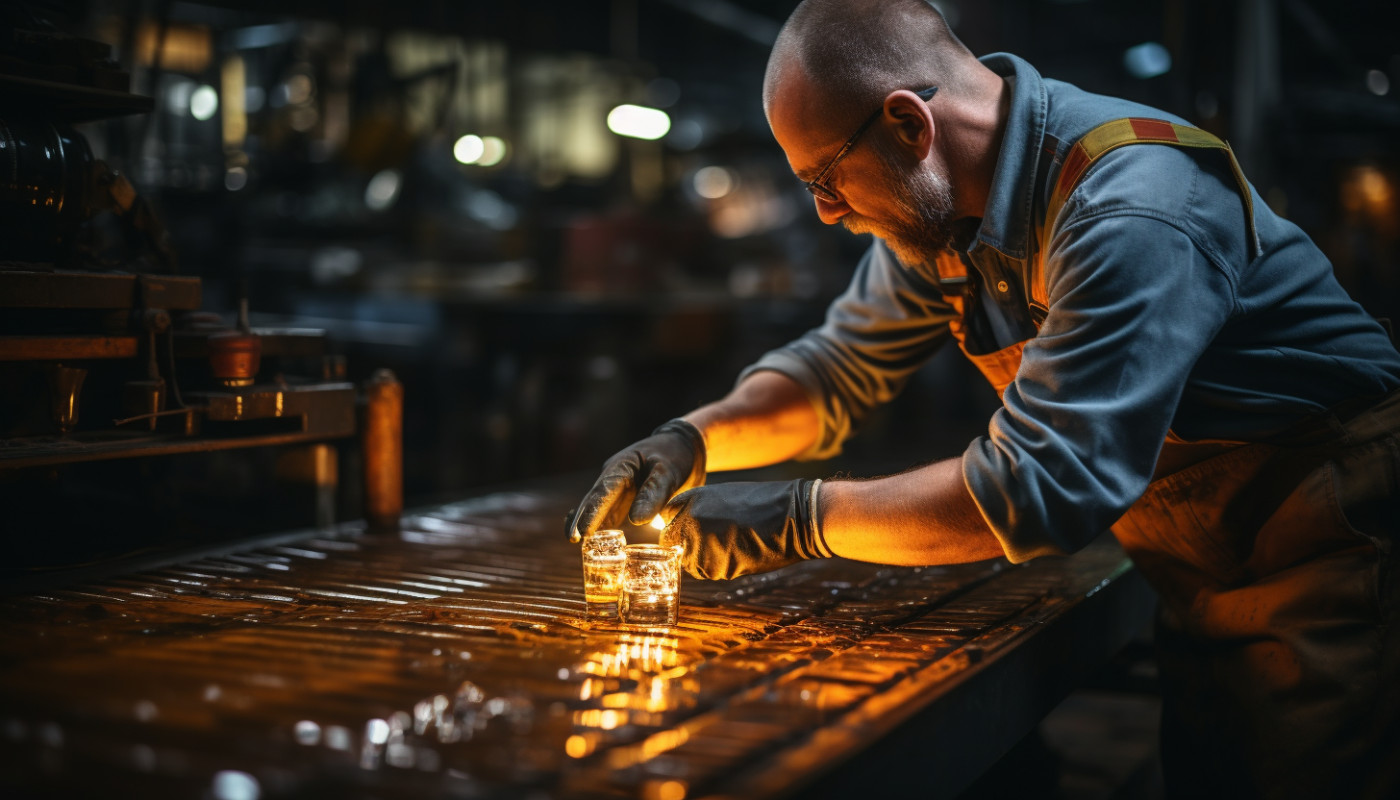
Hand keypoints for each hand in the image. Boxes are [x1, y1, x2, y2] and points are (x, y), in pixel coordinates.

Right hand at [567, 419, 705, 541]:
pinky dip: (600, 525)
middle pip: (593, 500)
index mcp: (621, 466)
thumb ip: (654, 493)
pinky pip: (609, 513)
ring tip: (574, 541)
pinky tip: (591, 538)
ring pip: (598, 508)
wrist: (683, 447)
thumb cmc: (675, 455)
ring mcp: (617, 489)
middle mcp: (614, 478)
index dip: (592, 512)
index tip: (583, 531)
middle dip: (581, 519)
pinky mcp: (625, 499)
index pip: (603, 492)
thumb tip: (636, 521)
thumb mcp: (668, 471)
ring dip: (587, 523)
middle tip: (571, 539)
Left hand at [658, 479, 831, 579]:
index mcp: (692, 499)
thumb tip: (680, 528)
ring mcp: (702, 545)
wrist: (793, 517)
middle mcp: (690, 521)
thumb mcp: (722, 496)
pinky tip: (738, 553)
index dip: (678, 524)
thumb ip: (696, 510)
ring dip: (702, 558)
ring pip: (688, 561)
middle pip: (671, 541)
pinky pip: (706, 572)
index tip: (690, 528)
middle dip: (685, 544)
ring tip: (731, 544)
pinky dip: (718, 567)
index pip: (666, 516)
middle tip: (713, 540)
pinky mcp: (717, 567)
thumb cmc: (761, 503)